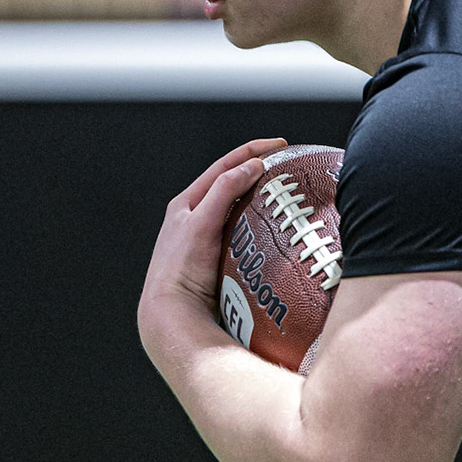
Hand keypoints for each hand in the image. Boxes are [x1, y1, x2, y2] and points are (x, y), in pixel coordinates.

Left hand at [141, 137, 287, 337]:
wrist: (173, 316)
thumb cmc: (180, 270)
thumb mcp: (200, 223)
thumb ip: (225, 191)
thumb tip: (252, 165)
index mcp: (186, 204)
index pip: (224, 166)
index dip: (253, 151)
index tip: (281, 145)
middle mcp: (196, 219)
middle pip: (234, 187)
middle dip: (260, 175)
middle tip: (289, 169)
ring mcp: (209, 241)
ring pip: (241, 213)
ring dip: (263, 203)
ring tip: (288, 199)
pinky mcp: (220, 262)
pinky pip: (246, 238)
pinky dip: (262, 230)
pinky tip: (277, 234)